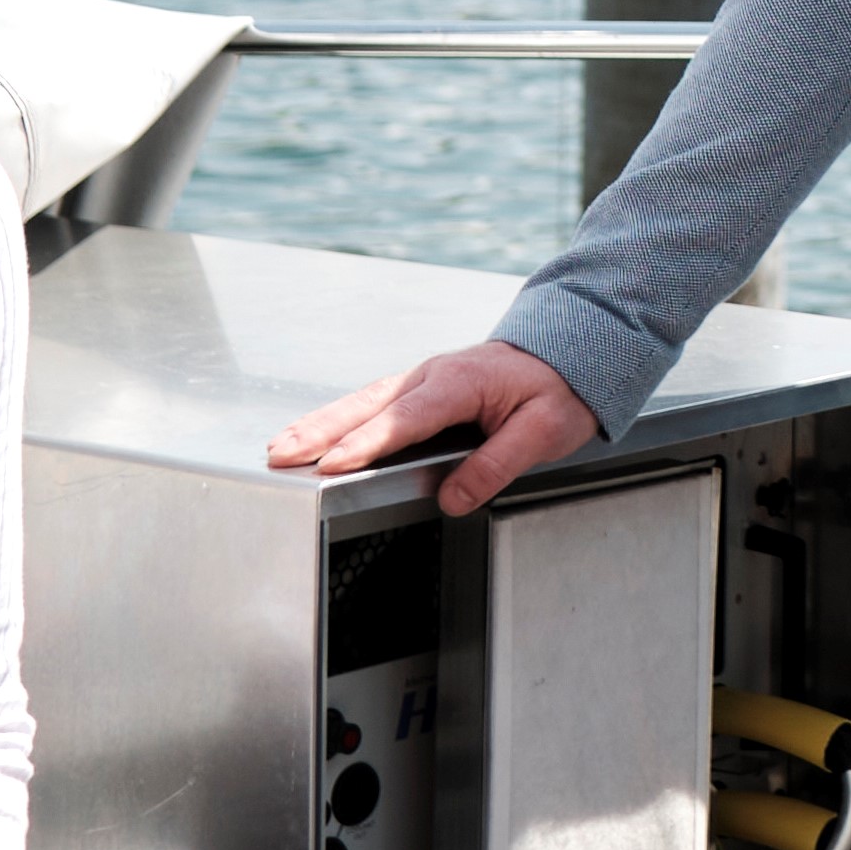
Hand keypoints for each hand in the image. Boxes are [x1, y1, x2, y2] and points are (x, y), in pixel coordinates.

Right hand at [268, 336, 600, 508]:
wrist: (570, 351)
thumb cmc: (557, 388)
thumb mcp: (544, 431)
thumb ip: (496, 464)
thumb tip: (453, 497)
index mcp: (461, 383)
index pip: (406, 419)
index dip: (366, 444)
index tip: (332, 464)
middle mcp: (433, 376)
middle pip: (368, 406)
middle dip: (321, 432)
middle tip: (282, 455)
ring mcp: (423, 378)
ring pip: (361, 402)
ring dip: (319, 424)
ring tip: (280, 447)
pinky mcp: (420, 387)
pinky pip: (371, 402)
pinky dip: (337, 416)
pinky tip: (314, 432)